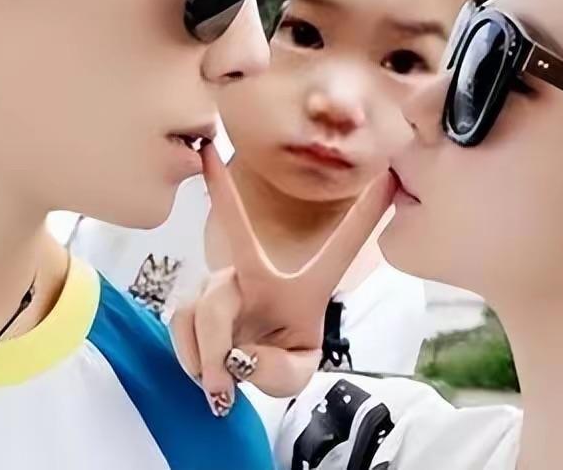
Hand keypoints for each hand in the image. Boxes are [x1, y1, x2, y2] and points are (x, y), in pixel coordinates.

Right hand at [170, 142, 395, 414]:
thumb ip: (277, 372)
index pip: (343, 243)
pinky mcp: (195, 296)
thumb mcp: (295, 374)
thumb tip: (241, 357)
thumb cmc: (283, 358)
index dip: (367, 211)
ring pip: (201, 310)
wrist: (249, 369)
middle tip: (222, 384)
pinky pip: (181, 319)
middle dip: (216, 341)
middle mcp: (260, 272)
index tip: (381, 175)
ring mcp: (224, 281)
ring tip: (221, 387)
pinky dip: (190, 354)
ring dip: (206, 358)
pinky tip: (205, 370)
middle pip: (226, 295)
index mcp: (308, 286)